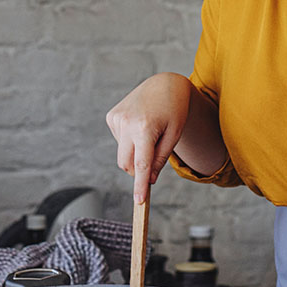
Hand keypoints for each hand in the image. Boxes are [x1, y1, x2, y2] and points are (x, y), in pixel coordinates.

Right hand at [105, 73, 190, 202]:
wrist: (164, 84)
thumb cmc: (174, 110)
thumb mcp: (174, 135)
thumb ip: (160, 159)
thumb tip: (147, 179)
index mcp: (145, 127)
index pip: (141, 164)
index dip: (139, 185)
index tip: (139, 202)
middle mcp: (127, 122)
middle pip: (126, 164)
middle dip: (138, 170)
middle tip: (154, 159)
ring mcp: (116, 118)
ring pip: (123, 154)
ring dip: (135, 152)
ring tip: (149, 132)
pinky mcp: (111, 116)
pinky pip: (119, 141)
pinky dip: (129, 141)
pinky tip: (139, 125)